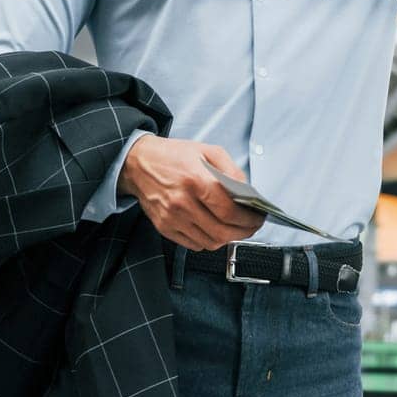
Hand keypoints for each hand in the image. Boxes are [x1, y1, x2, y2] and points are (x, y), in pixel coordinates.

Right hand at [117, 135, 265, 250]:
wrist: (138, 163)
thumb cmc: (173, 156)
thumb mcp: (208, 151)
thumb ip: (232, 171)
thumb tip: (247, 192)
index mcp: (195, 181)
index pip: (228, 211)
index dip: (248, 219)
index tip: (257, 218)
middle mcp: (182, 202)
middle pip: (221, 232)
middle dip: (243, 233)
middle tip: (251, 227)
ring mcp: (172, 218)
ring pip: (209, 242)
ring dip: (227, 239)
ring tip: (235, 228)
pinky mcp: (164, 228)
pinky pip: (193, 244)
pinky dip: (208, 241)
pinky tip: (214, 229)